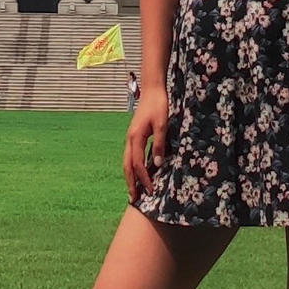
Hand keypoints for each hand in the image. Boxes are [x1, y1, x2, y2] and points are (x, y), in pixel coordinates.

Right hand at [123, 85, 169, 201]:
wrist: (152, 89)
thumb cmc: (158, 105)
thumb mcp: (162, 125)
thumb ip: (159, 144)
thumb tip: (157, 165)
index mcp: (135, 138)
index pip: (138, 164)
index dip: (144, 179)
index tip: (151, 191)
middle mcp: (129, 139)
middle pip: (127, 166)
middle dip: (130, 183)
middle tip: (133, 199)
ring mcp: (130, 137)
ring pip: (126, 161)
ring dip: (129, 176)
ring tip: (133, 190)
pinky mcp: (134, 135)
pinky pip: (130, 155)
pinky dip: (131, 167)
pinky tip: (137, 172)